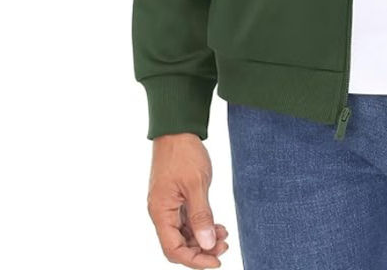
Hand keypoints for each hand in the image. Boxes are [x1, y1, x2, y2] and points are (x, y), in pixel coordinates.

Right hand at [147, 133, 229, 266]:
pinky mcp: (175, 198)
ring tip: (224, 235)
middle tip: (224, 247)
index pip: (174, 249)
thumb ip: (201, 216)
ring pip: (184, 234)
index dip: (194, 260)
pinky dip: (201, 226)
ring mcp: (168, 205)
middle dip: (201, 250)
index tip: (216, 262)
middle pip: (178, 245)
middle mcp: (161, 212)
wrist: (177, 129)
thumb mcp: (196, 184)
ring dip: (203, 238)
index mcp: (161, 211)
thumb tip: (207, 244)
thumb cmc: (183, 152)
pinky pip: (187, 220)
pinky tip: (217, 225)